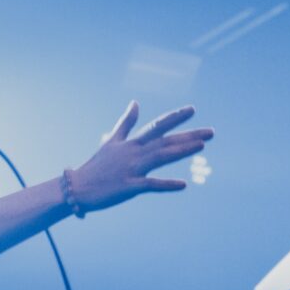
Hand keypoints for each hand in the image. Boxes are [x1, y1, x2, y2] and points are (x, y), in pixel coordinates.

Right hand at [67, 102, 213, 212]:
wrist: (77, 187)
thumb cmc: (96, 166)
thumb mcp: (112, 140)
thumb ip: (126, 122)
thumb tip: (136, 102)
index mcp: (132, 143)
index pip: (157, 126)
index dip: (175, 118)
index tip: (193, 109)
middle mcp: (134, 153)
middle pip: (166, 141)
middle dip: (189, 135)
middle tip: (211, 131)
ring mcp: (132, 169)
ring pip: (161, 157)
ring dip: (181, 151)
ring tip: (202, 146)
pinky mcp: (129, 186)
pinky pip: (150, 184)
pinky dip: (166, 184)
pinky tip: (183, 184)